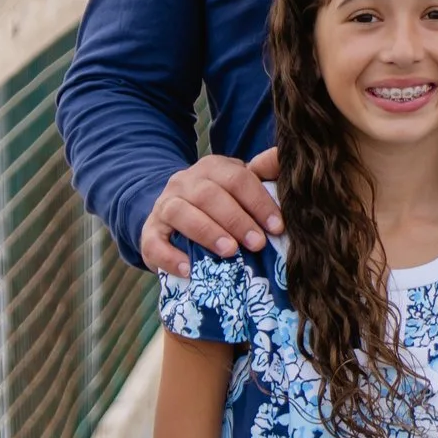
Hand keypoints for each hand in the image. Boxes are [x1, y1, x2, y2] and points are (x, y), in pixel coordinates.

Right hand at [140, 147, 281, 271]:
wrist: (172, 215)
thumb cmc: (219, 206)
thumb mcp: (239, 189)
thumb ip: (263, 181)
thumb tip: (288, 177)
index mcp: (212, 168)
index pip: (237, 178)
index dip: (259, 203)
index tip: (277, 227)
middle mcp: (184, 182)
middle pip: (209, 194)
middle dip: (236, 219)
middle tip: (257, 244)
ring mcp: (163, 205)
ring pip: (181, 212)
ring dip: (207, 232)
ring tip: (230, 252)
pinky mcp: (149, 232)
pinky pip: (155, 243)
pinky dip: (171, 257)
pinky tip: (190, 269)